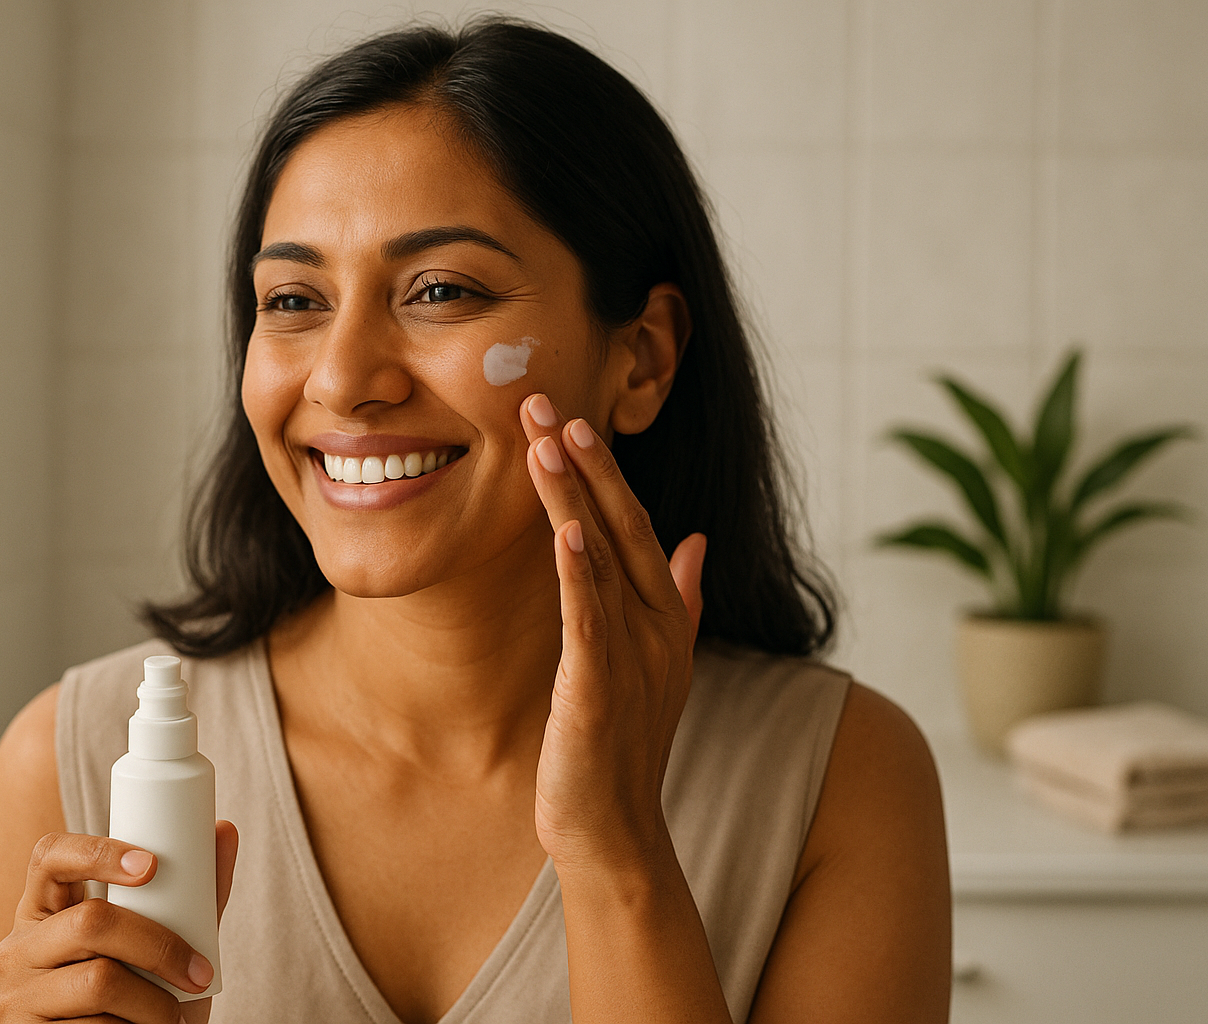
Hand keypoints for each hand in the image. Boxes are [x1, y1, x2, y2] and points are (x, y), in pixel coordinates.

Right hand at [0, 825, 238, 1023]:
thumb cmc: (138, 998)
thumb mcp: (160, 945)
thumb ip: (194, 897)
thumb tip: (225, 829)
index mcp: (45, 911)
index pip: (50, 856)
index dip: (97, 852)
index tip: (152, 865)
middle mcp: (18, 948)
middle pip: (90, 921)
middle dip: (158, 945)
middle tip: (199, 972)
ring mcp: (14, 996)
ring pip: (98, 981)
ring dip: (154, 1003)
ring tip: (174, 1016)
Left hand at [519, 393, 705, 872]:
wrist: (613, 830)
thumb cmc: (624, 744)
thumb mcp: (656, 662)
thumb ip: (678, 597)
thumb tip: (694, 540)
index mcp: (661, 615)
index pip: (634, 525)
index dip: (603, 470)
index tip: (567, 418)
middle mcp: (653, 627)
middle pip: (621, 526)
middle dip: (584, 462)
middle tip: (544, 401)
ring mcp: (630, 657)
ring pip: (602, 561)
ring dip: (576, 498)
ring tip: (547, 440)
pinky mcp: (599, 691)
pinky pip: (590, 622)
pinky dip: (580, 576)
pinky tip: (565, 533)